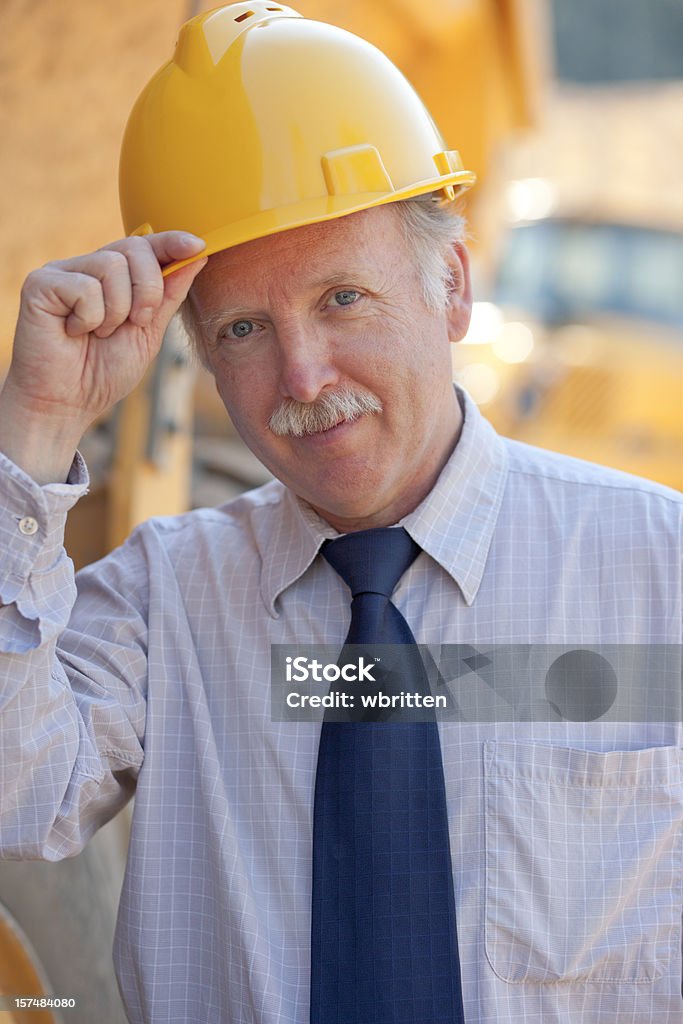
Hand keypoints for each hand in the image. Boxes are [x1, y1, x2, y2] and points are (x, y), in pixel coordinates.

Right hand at [0, 232, 206, 481]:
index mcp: (112, 278)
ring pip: (112, 266)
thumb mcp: (148, 333)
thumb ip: (168, 295)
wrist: (66, 404)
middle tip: (135, 323)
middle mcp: (86, 268)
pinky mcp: (40, 283)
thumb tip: (197, 253)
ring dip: (116, 312)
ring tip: (98, 334)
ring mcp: (61, 272)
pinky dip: (89, 318)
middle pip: (134, 248)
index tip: (197, 245)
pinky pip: (85, 287)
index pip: (144, 246)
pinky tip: (73, 333)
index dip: (171, 242)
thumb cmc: (102, 373)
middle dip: (148, 290)